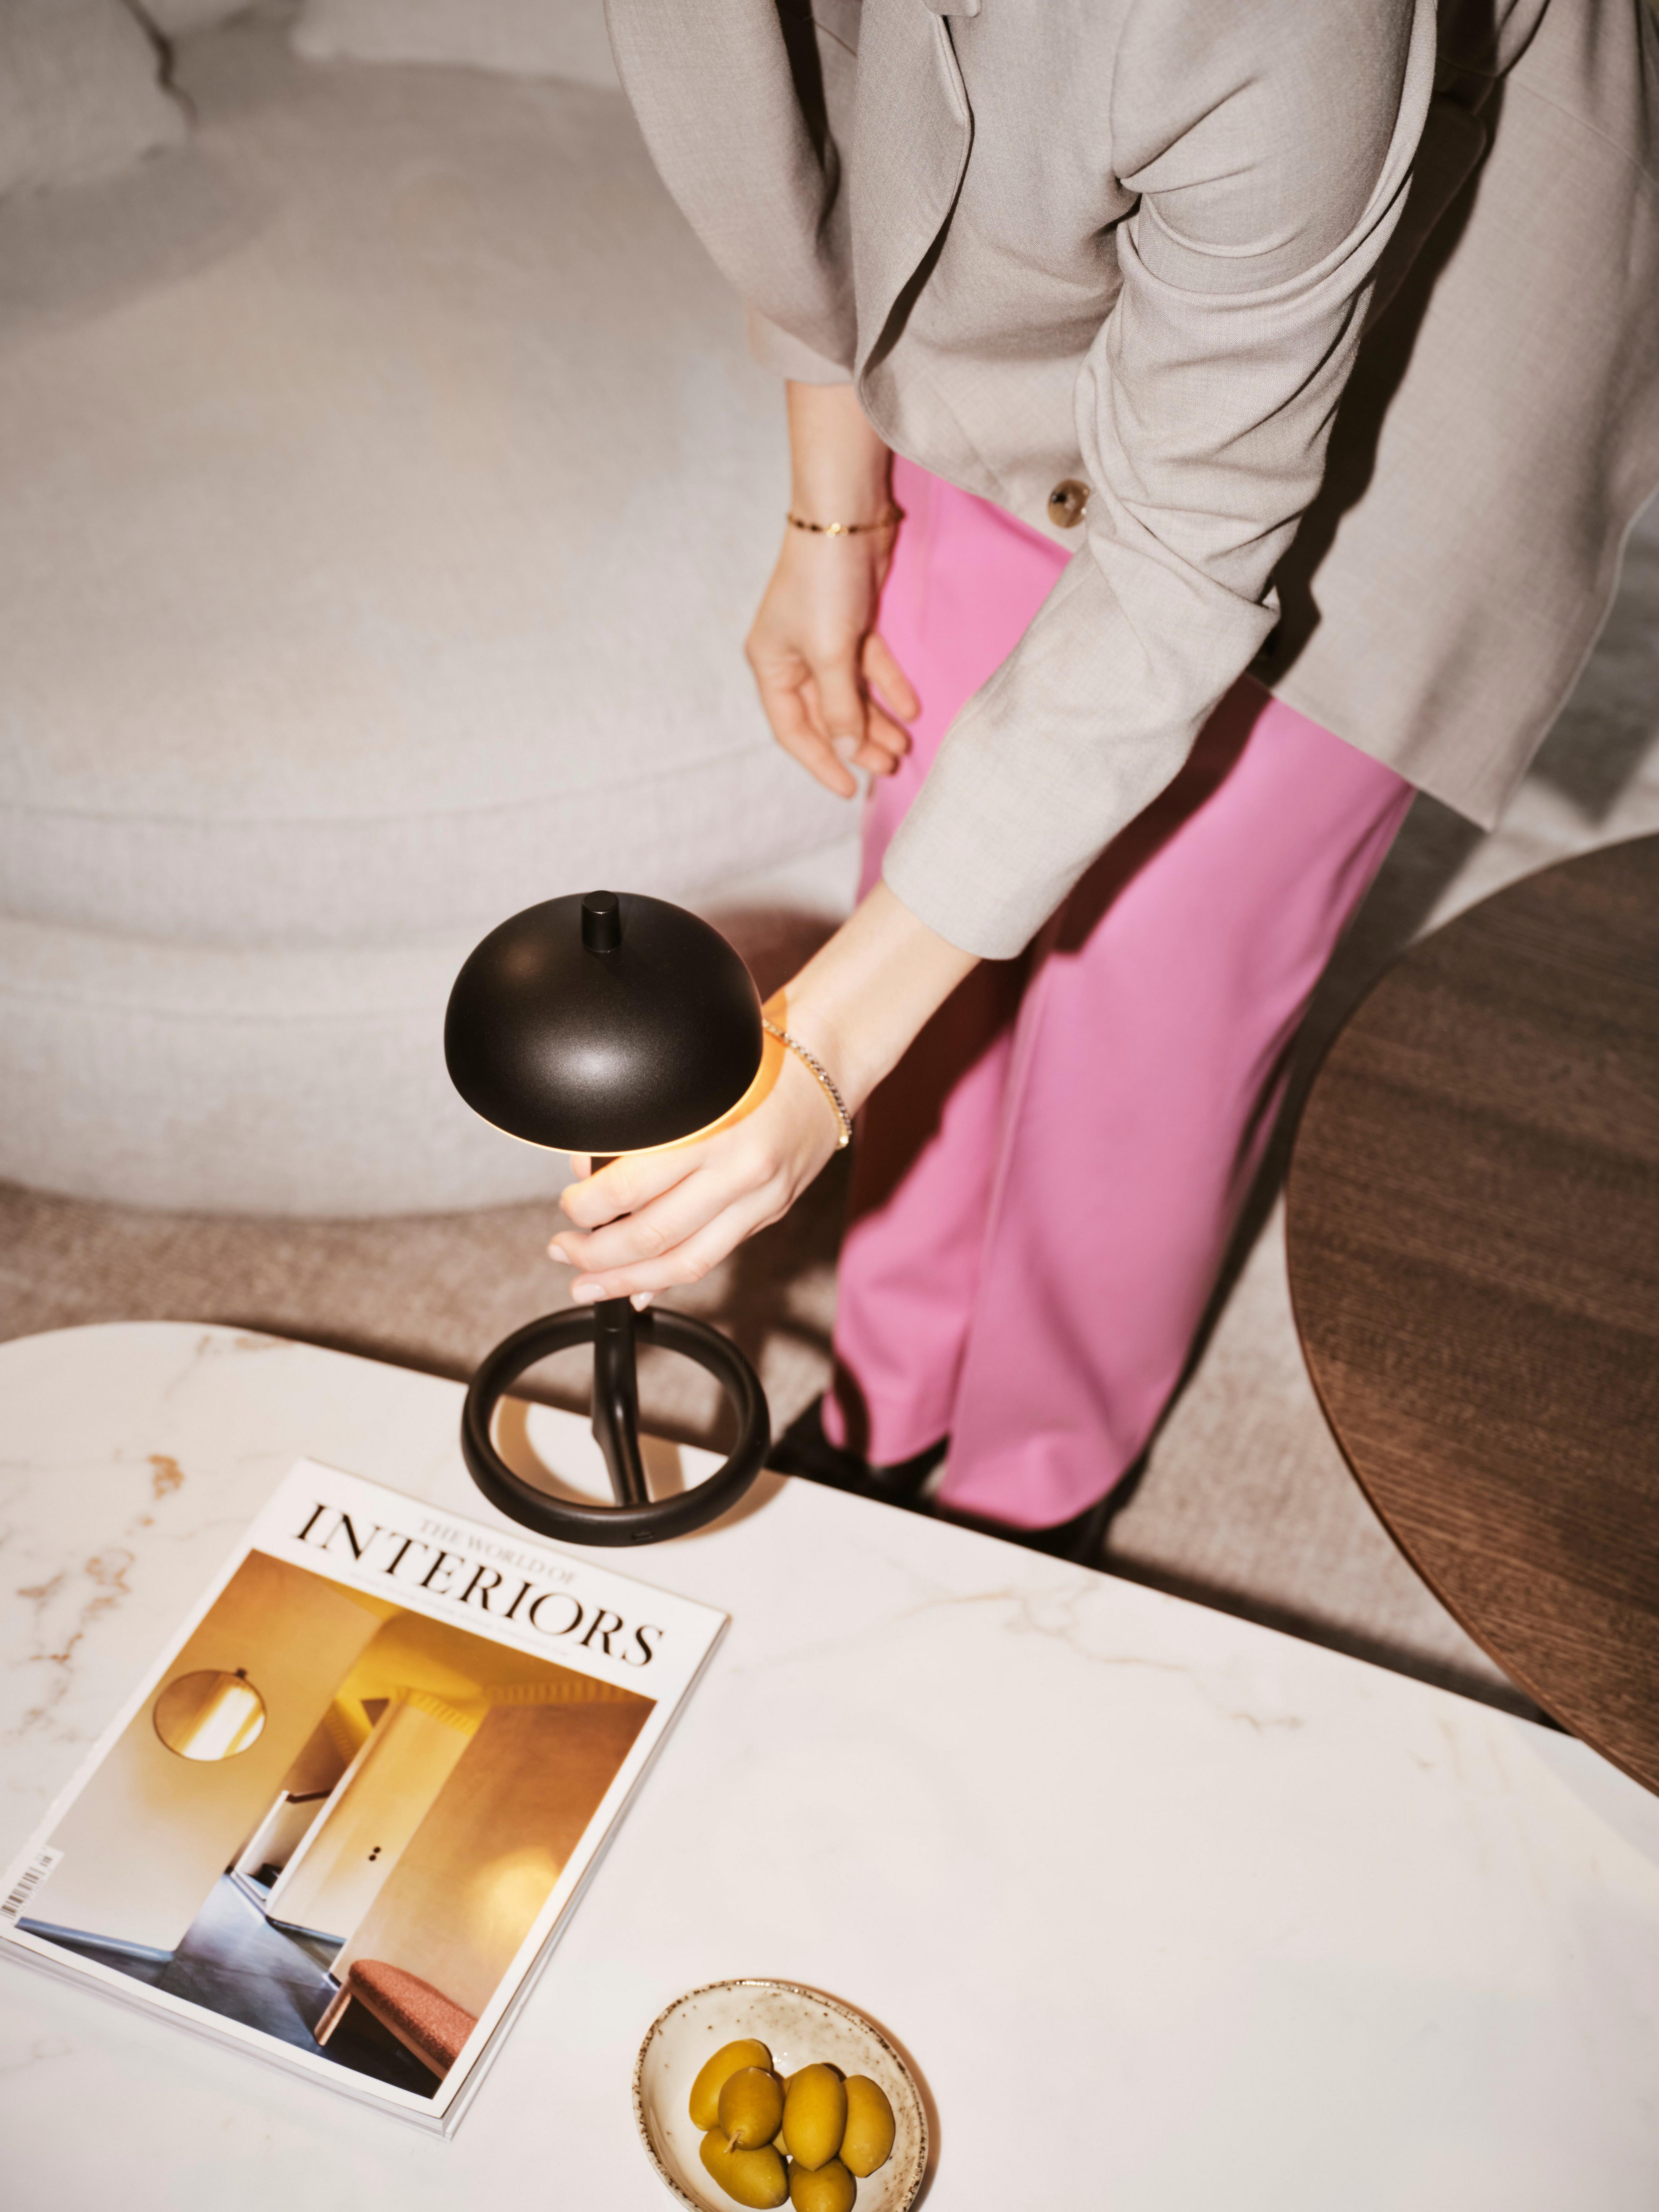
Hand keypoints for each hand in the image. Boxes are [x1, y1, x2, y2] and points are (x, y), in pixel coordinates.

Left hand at [550, 1036, 841, 1303]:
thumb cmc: (754, 1065)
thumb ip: (648, 1131)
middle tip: (563, 1251)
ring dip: (628, 1281)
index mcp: (713, 1131)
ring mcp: (761, 1201)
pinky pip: (712, 1258)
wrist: (825, 1066)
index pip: (632, 1188)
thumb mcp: (695, 1087)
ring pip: (685, 1263)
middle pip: (654, 1236)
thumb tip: (590, 1174)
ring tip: (589, 1285)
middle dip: (596, 1254)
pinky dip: (670, 1279)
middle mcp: (740, 1173)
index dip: (587, 1207)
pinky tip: (640, 1289)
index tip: (567, 1206)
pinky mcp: (770, 1216)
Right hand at [746, 382, 919, 798]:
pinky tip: (912, 708)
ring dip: (876, 720)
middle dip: (857, 743)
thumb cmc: (824, 585)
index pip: (792, 730)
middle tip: (892, 767)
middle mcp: (794, 656)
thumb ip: (838, 707)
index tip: (851, 788)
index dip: (821, 762)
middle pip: (825, 715)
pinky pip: (870, 665)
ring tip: (905, 746)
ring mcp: (823, 639)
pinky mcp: (852, 621)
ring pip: (850, 694)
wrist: (845, 516)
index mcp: (772, 666)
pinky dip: (889, 686)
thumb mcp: (829, 654)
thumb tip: (849, 751)